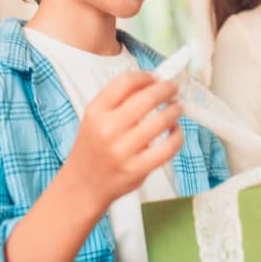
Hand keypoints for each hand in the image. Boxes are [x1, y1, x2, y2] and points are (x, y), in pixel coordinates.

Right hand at [64, 71, 183, 212]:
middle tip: (174, 88)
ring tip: (177, 108)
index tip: (157, 77)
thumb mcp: (95, 119)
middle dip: (167, 89)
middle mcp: (107, 129)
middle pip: (147, 98)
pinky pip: (168, 147)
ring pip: (161, 120)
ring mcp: (122, 150)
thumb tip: (153, 82)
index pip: (126, 82)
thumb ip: (119, 100)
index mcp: (96, 111)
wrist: (82, 185)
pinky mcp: (137, 169)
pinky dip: (178, 135)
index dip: (147, 76)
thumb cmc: (93, 148)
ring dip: (175, 110)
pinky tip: (176, 131)